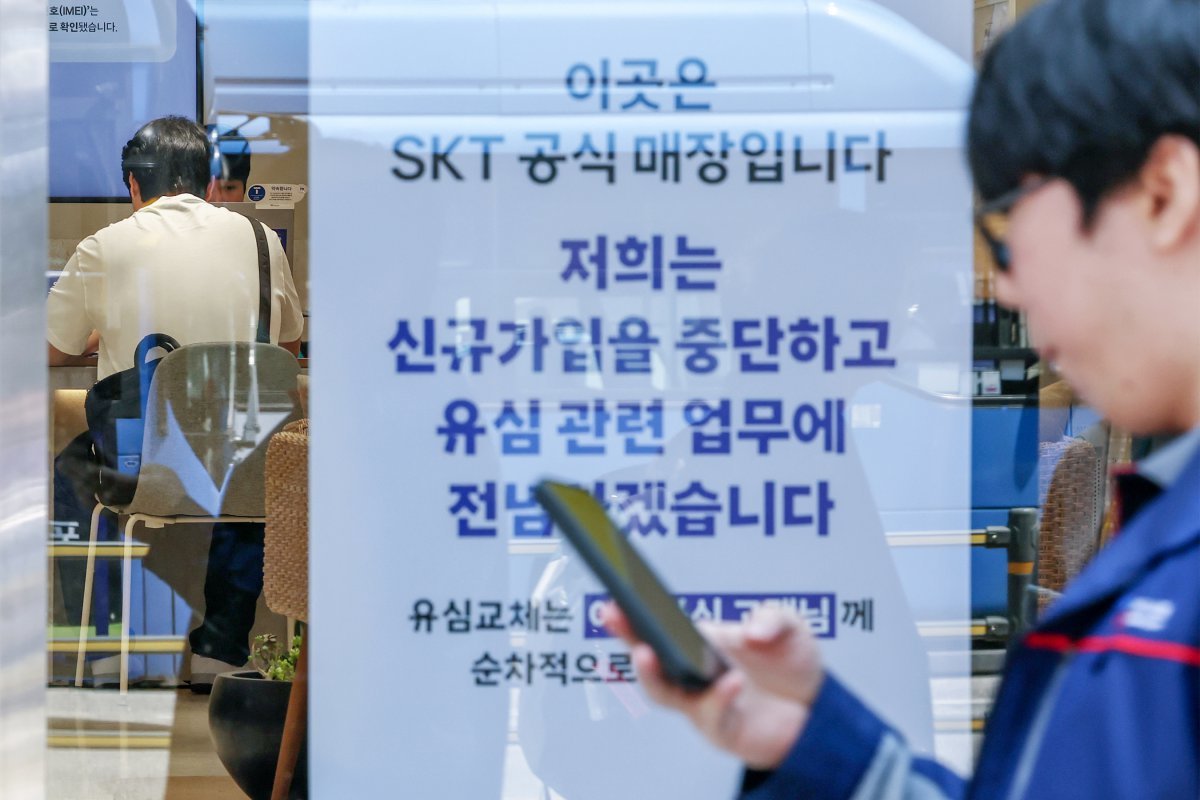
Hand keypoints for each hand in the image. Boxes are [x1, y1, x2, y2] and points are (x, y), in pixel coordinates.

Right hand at [602, 603, 823, 769]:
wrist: (817, 708)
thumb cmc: (790, 662)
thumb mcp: (790, 627)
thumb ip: (773, 620)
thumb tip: (750, 632)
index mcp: (700, 640)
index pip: (660, 625)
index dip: (636, 611)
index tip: (617, 592)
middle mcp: (693, 672)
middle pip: (648, 656)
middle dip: (626, 635)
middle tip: (611, 614)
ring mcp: (702, 702)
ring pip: (664, 693)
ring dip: (652, 675)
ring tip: (648, 653)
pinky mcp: (721, 730)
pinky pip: (711, 717)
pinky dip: (719, 699)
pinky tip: (733, 682)